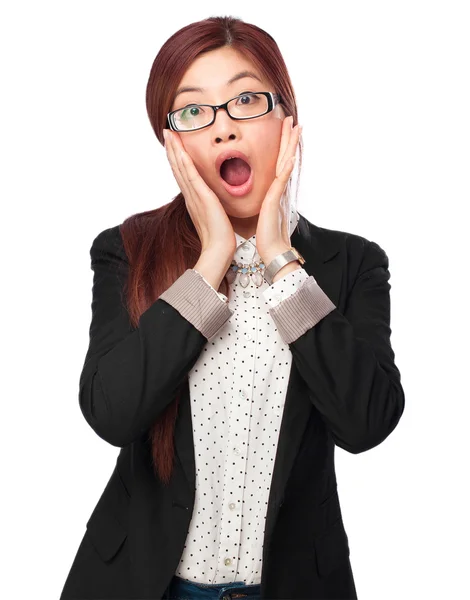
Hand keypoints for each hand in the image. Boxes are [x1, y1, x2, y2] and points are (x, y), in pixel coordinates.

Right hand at [163, 129, 236, 257]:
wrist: (219, 250)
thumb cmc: (221, 238)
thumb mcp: (217, 217)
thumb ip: (214, 207)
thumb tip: (216, 203)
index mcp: (194, 200)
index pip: (184, 175)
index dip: (178, 159)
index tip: (174, 145)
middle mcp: (190, 196)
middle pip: (178, 168)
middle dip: (172, 150)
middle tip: (167, 133)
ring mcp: (193, 196)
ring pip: (180, 168)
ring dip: (174, 150)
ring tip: (168, 134)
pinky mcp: (200, 197)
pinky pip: (189, 175)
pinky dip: (183, 160)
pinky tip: (178, 149)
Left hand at [255, 116, 301, 264]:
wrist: (272, 251)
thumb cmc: (267, 235)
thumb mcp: (264, 213)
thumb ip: (266, 201)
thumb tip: (265, 196)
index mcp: (275, 190)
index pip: (279, 163)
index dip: (283, 146)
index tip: (284, 130)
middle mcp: (279, 189)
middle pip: (286, 158)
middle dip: (289, 139)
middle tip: (293, 120)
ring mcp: (279, 194)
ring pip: (286, 164)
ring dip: (291, 146)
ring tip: (295, 129)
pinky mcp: (275, 202)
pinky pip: (282, 182)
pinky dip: (286, 169)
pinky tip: (290, 158)